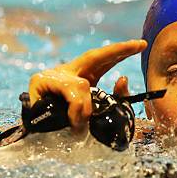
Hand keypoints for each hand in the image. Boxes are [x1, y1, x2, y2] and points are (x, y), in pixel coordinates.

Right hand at [28, 39, 146, 132]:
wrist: (34, 132)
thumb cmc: (63, 123)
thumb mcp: (96, 112)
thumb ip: (113, 98)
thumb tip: (123, 79)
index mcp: (83, 76)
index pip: (105, 60)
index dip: (122, 51)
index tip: (142, 45)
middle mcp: (70, 71)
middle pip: (96, 57)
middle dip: (119, 51)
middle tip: (139, 45)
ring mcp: (54, 76)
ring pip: (81, 85)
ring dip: (85, 106)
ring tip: (82, 122)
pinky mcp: (39, 82)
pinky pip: (67, 92)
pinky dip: (74, 108)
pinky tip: (75, 119)